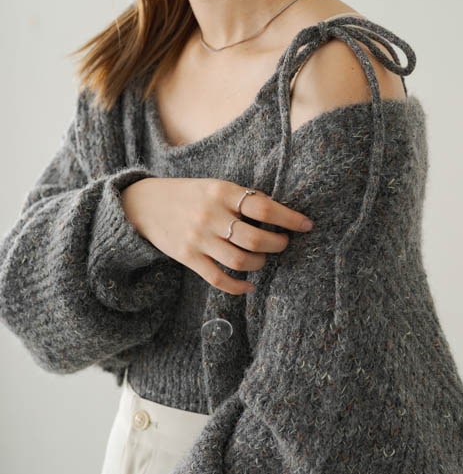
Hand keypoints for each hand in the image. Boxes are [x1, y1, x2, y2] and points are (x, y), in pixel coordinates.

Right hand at [121, 177, 313, 294]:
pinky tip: (249, 286)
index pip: (264, 208)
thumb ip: (241, 199)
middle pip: (255, 239)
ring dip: (260, 264)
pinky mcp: (188, 258)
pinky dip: (238, 287)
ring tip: (262, 260)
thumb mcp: (214, 186)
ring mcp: (199, 239)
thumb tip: (277, 214)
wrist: (144, 204)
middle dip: (277, 245)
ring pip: (240, 261)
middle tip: (282, 244)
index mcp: (222, 192)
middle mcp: (211, 216)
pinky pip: (219, 279)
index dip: (290, 219)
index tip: (307, 225)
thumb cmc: (188, 194)